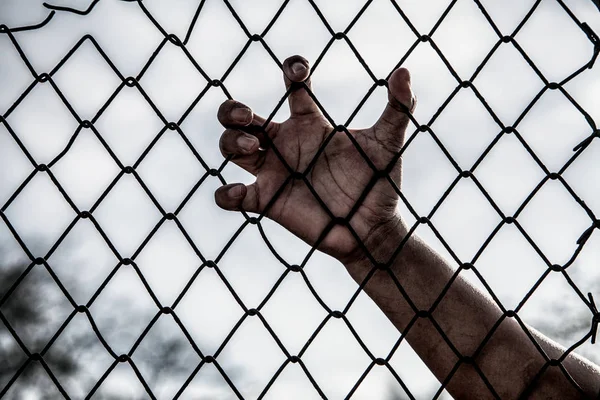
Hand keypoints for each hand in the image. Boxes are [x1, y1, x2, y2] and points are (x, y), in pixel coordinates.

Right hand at [214, 55, 414, 264]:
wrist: (373, 229)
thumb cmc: (379, 184)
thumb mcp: (388, 143)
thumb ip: (398, 108)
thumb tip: (404, 70)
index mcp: (311, 125)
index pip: (293, 89)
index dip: (291, 71)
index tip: (299, 72)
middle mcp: (286, 145)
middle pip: (241, 119)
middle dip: (234, 111)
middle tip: (248, 117)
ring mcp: (274, 173)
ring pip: (230, 149)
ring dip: (230, 142)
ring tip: (253, 146)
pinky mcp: (268, 202)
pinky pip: (232, 198)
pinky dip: (226, 195)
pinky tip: (240, 192)